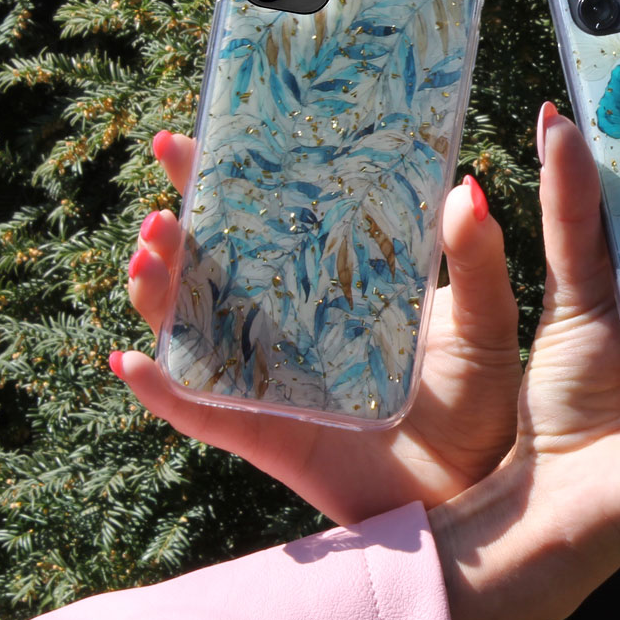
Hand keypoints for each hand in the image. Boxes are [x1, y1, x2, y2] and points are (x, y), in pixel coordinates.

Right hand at [113, 132, 521, 524]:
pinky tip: (135, 359)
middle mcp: (292, 324)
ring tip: (150, 252)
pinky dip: (163, 390)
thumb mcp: (484, 321)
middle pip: (217, 266)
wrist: (476, 485)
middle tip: (163, 183)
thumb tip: (467, 186)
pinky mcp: (266, 433)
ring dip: (161, 292)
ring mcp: (272, 378)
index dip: (230, 181)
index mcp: (335, 285)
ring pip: (195, 329)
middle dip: (181, 224)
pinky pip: (201, 412)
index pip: (273, 223)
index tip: (200, 134)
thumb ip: (476, 259)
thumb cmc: (482, 398)